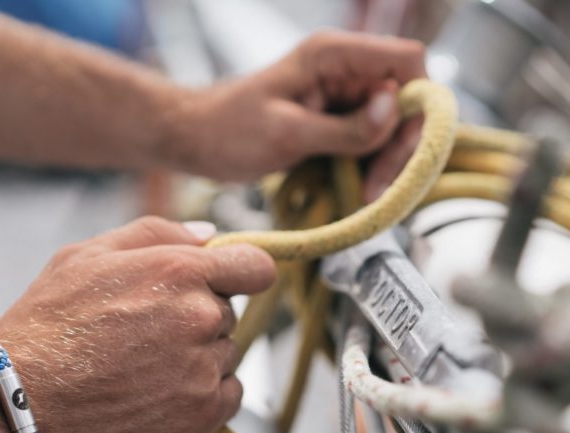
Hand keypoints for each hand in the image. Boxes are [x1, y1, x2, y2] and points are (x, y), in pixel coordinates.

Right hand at [0, 217, 274, 432]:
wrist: (17, 410)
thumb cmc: (46, 328)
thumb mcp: (86, 256)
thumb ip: (156, 234)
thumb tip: (210, 235)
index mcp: (179, 271)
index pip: (255, 265)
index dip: (246, 271)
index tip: (233, 280)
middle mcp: (200, 317)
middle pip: (227, 312)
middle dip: (199, 316)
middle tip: (148, 334)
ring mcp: (204, 369)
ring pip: (226, 353)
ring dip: (200, 357)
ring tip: (145, 369)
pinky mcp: (203, 415)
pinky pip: (231, 392)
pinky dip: (208, 392)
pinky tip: (164, 393)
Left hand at [177, 31, 425, 180]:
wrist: (197, 139)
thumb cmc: (228, 130)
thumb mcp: (286, 132)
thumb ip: (344, 127)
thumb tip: (394, 111)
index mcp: (333, 56)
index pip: (408, 62)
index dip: (418, 102)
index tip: (400, 146)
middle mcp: (344, 71)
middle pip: (405, 100)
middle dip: (399, 145)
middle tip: (376, 187)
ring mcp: (340, 97)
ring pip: (390, 126)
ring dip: (384, 162)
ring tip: (363, 194)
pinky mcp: (333, 121)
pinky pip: (368, 141)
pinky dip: (368, 166)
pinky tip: (356, 188)